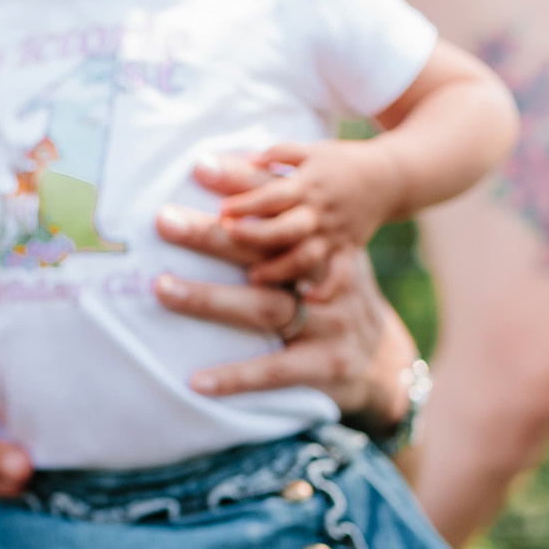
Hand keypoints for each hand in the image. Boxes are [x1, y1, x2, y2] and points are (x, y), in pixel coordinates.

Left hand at [155, 156, 419, 411]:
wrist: (385, 363)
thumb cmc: (333, 300)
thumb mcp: (321, 257)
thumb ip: (282, 227)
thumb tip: (229, 171)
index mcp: (322, 243)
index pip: (277, 208)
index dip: (240, 185)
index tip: (198, 167)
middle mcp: (325, 278)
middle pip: (264, 251)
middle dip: (213, 235)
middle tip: (165, 221)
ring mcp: (329, 322)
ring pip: (265, 306)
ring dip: (210, 298)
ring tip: (163, 288)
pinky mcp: (326, 364)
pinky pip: (274, 370)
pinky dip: (235, 377)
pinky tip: (195, 381)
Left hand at [199, 138, 401, 296]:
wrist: (390, 177)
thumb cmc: (340, 162)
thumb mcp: (311, 150)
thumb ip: (279, 153)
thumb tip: (247, 159)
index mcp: (307, 185)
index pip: (273, 195)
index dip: (247, 203)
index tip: (222, 210)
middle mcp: (319, 212)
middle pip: (286, 228)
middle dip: (257, 234)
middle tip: (229, 236)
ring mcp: (334, 234)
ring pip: (306, 256)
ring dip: (280, 268)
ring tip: (253, 276)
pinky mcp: (348, 251)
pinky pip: (340, 275)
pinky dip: (327, 289)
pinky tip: (306, 299)